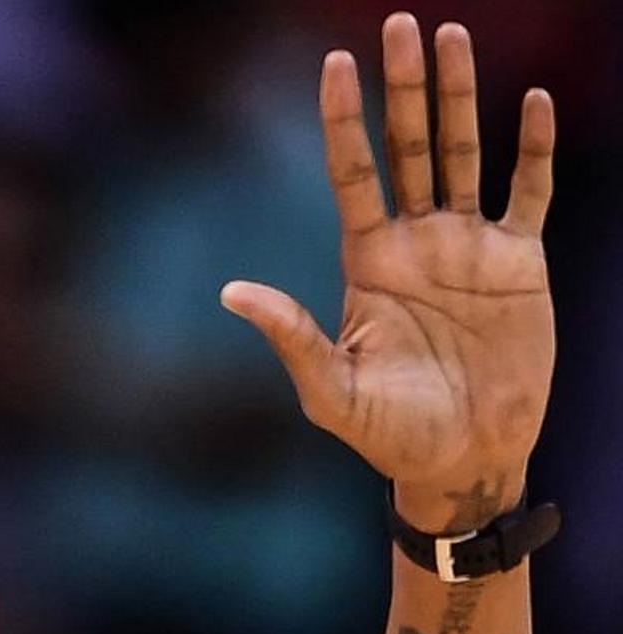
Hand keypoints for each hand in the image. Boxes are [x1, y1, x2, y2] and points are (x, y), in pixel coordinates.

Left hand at [221, 15, 554, 531]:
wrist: (462, 459)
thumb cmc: (389, 434)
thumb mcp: (330, 390)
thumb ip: (291, 336)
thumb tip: (231, 292)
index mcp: (369, 261)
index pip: (353, 172)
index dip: (344, 119)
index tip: (334, 63)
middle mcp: (416, 241)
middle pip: (407, 146)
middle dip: (403, 87)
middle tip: (400, 23)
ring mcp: (469, 247)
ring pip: (463, 153)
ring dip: (460, 98)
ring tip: (452, 37)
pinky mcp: (520, 264)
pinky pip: (527, 194)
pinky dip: (532, 149)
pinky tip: (529, 102)